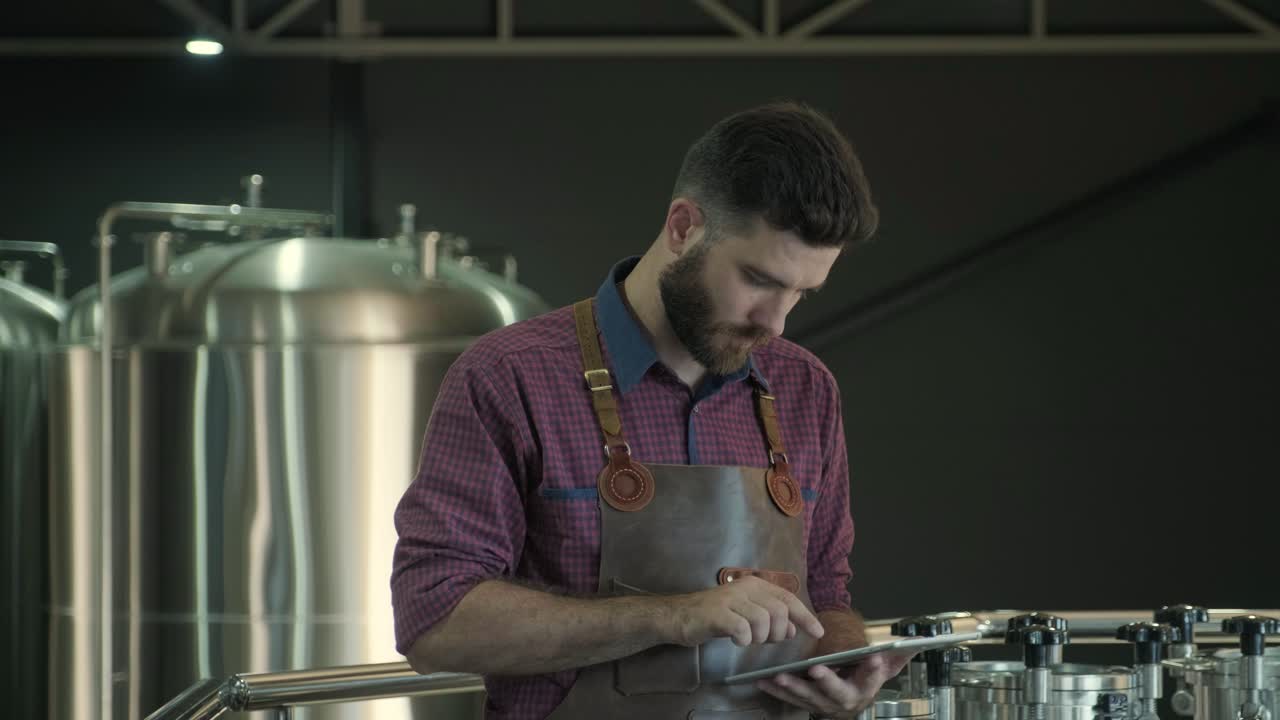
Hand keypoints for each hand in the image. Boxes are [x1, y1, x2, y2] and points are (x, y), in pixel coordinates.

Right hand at [664, 576, 825, 646]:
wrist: (679, 616)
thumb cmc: (714, 616)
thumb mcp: (747, 615)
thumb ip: (771, 619)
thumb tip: (793, 628)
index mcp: (754, 585)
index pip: (788, 598)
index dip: (805, 616)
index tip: (818, 632)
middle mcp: (745, 587)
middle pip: (779, 610)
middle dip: (779, 632)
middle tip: (767, 641)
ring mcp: (730, 599)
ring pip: (763, 620)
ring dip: (760, 638)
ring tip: (748, 640)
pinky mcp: (717, 614)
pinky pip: (742, 629)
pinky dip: (744, 640)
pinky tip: (736, 640)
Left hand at [756, 651, 911, 718]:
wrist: (851, 698)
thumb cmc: (865, 676)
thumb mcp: (885, 666)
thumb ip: (898, 655)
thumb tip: (917, 643)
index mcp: (866, 689)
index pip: (873, 679)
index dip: (874, 670)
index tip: (875, 658)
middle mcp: (844, 700)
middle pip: (836, 692)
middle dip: (827, 681)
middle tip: (817, 669)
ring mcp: (823, 704)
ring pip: (808, 697)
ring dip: (793, 687)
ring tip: (779, 676)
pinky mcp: (805, 703)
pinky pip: (789, 698)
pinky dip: (775, 690)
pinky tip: (762, 680)